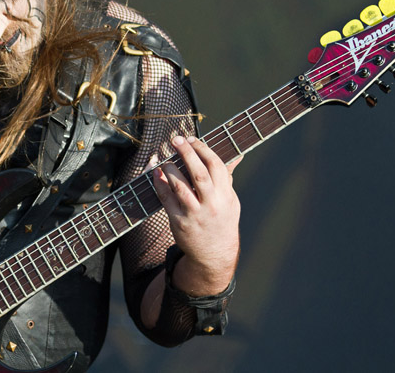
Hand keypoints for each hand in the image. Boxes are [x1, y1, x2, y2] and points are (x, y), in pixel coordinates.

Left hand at [151, 135, 240, 294]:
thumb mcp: (230, 200)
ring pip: (180, 187)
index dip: (203, 150)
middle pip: (199, 174)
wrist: (214, 255)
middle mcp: (211, 204)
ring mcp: (195, 214)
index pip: (216, 166)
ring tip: (164, 158)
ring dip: (170, 169)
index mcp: (226, 195)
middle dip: (187, 153)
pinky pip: (166, 200)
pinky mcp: (179, 222)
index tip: (192, 139)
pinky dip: (159, 184)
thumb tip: (238, 154)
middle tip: (176, 139)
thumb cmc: (222, 221)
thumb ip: (228, 176)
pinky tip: (156, 173)